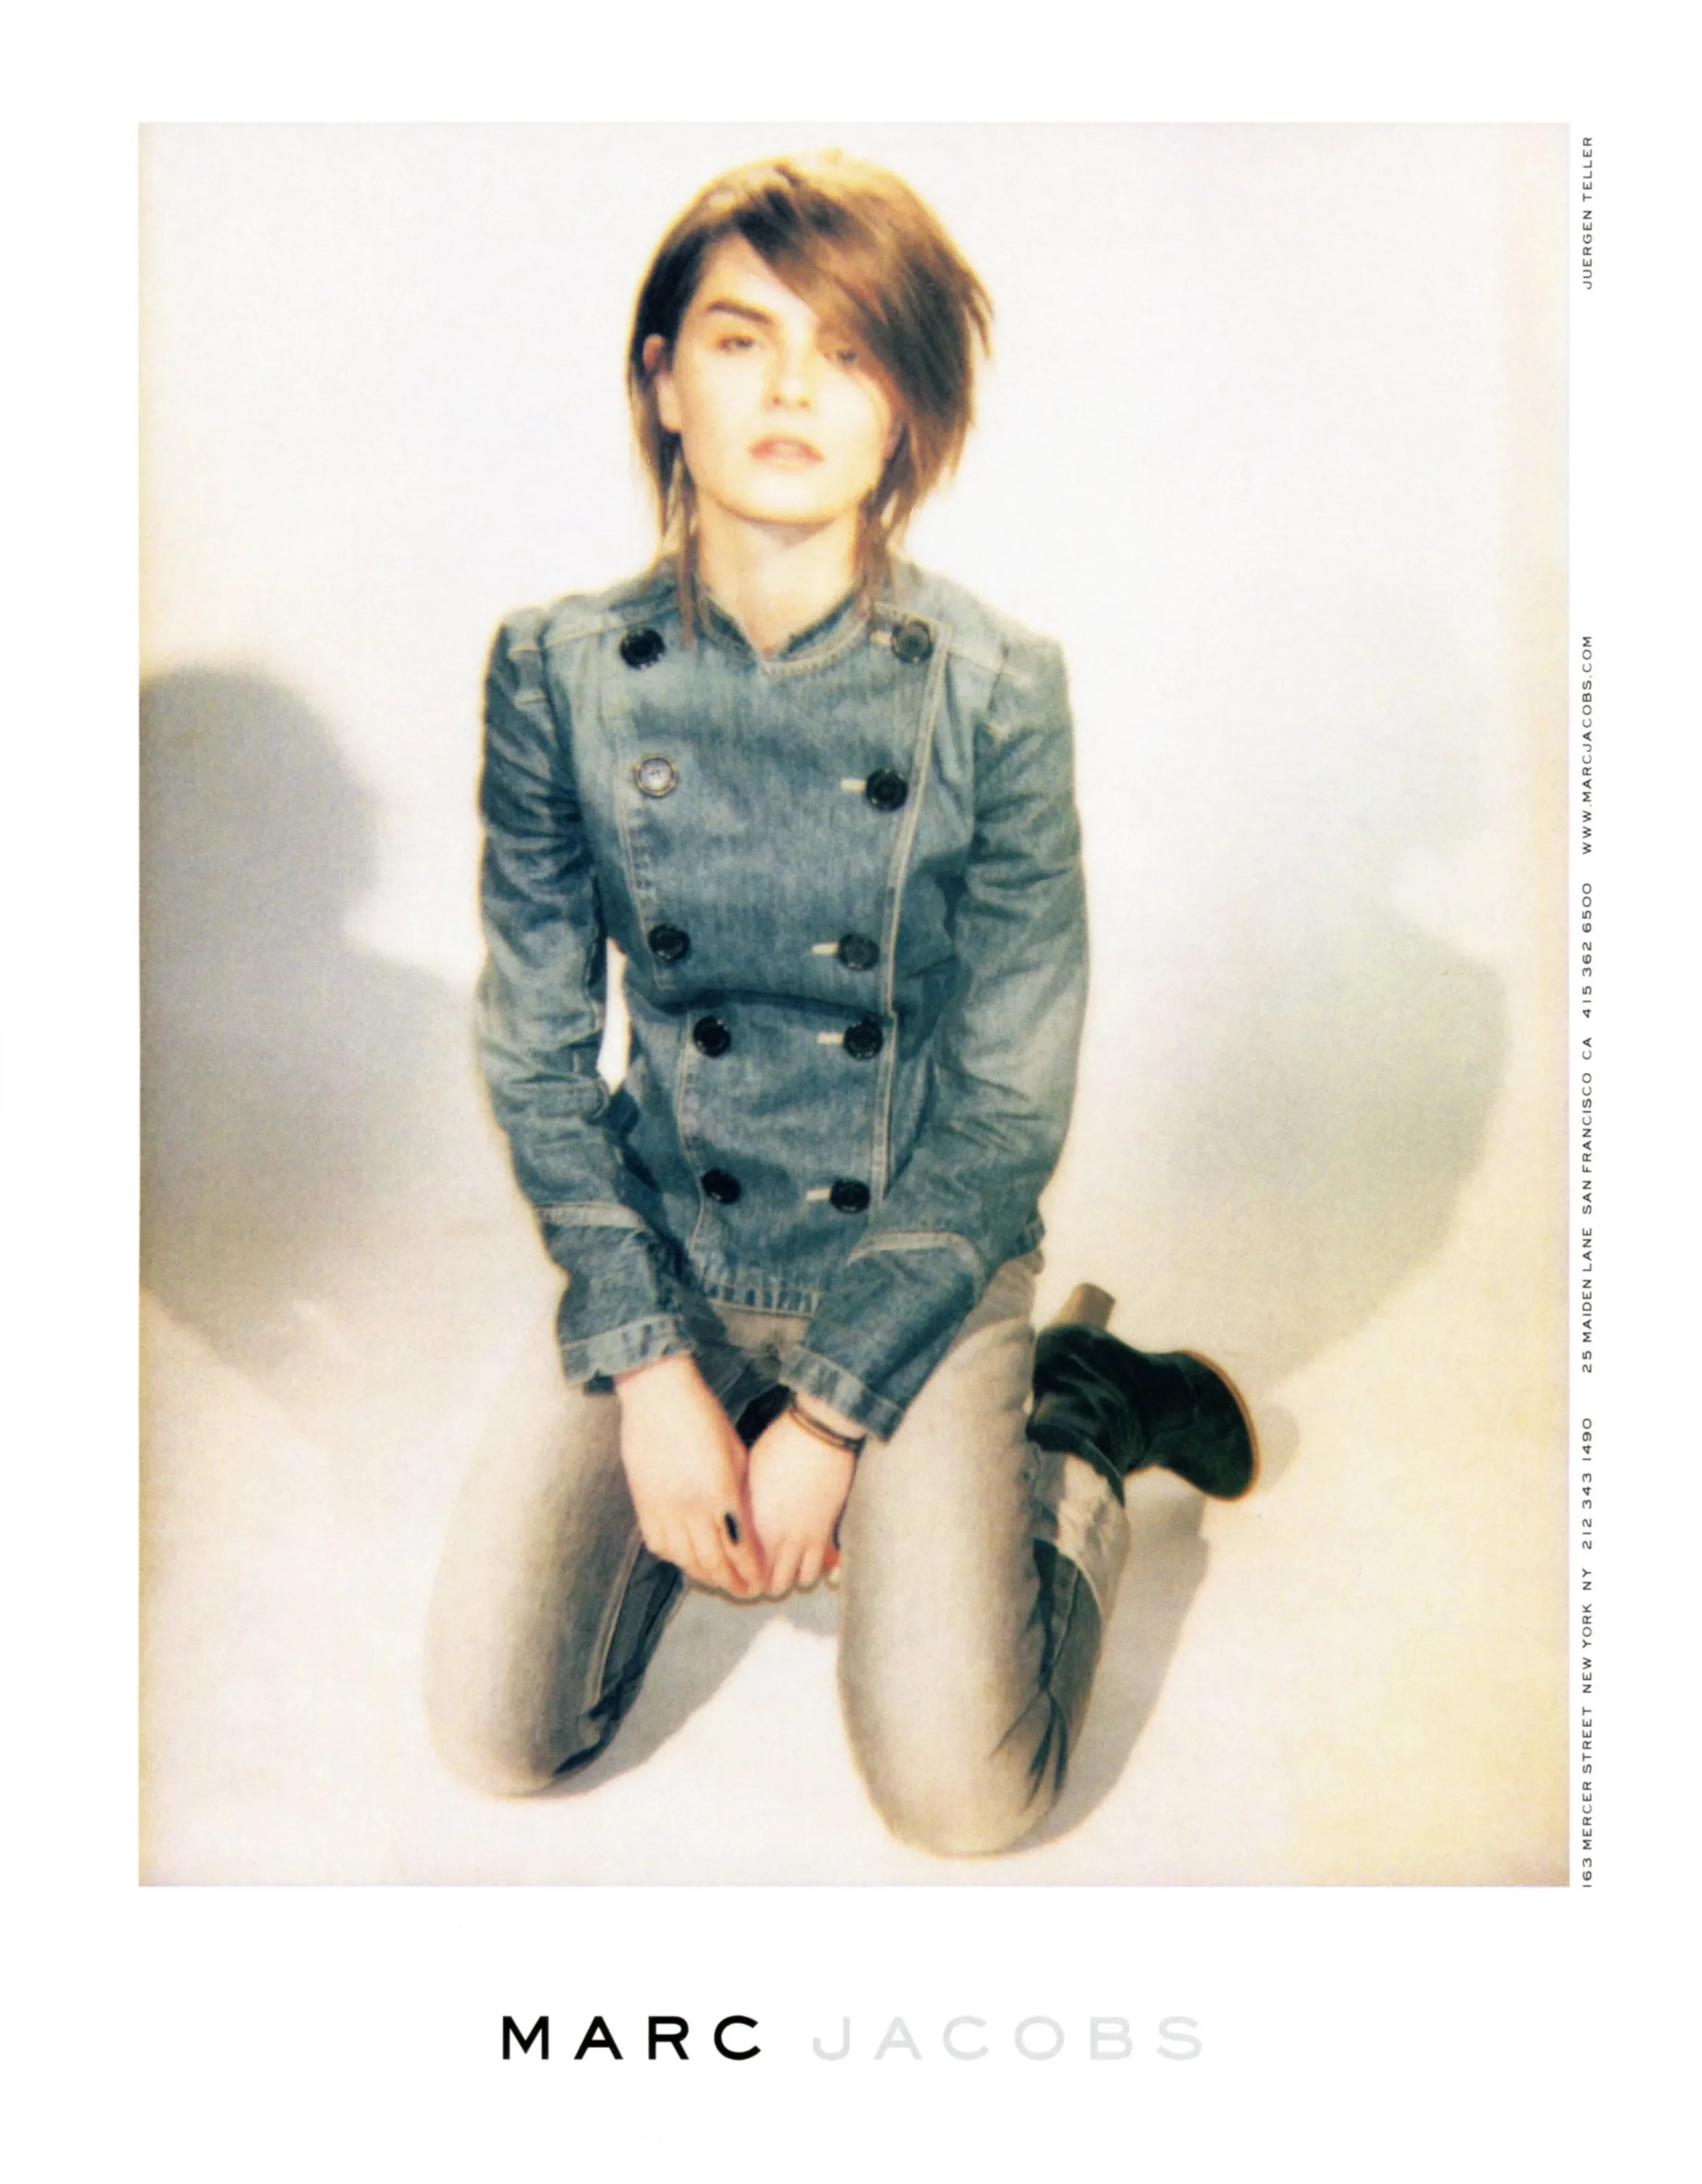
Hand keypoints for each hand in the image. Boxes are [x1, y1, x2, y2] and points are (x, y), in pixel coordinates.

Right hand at [614, 1355, 765, 1597]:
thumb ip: (741, 1491)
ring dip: (702, 1575)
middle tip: (742, 1592)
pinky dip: (674, 1557)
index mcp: (720, 1493)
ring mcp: (662, 1507)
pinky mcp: (642, 1502)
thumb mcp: (735, 1453)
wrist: (658, 1394)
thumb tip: (747, 1523)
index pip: (739, 1548)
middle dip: (730, 1582)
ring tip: (717, 1581)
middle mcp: (690, 1507)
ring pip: (683, 1559)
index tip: (759, 1584)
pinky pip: (658, 1543)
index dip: (750, 1571)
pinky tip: (684, 1559)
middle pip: (712, 1562)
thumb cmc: (704, 1416)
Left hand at [746, 1403, 858, 1597]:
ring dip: (786, 1579)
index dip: (739, 1575)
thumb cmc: (779, 1445)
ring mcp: (798, 1538)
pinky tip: (805, 1560)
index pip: (738, 1566)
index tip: (741, 1574)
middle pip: (764, 1582)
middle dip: (762, 1583)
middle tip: (762, 1576)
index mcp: (747, 1521)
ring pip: (790, 1583)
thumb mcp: (747, 1475)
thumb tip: (738, 1525)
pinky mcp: (823, 1535)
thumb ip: (742, 1508)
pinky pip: (814, 1571)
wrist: (817, 1436)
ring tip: (784, 1569)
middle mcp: (769, 1536)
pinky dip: (809, 1572)